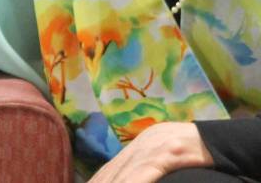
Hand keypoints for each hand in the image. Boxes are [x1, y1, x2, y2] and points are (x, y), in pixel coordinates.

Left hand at [89, 122, 213, 182]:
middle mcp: (140, 146)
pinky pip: (145, 172)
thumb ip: (148, 167)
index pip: (110, 169)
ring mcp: (153, 148)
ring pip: (124, 174)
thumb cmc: (196, 152)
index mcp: (138, 147)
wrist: (220, 140)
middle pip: (112, 172)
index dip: (97, 181)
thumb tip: (133, 176)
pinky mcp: (168, 153)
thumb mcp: (166, 156)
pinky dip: (133, 182)